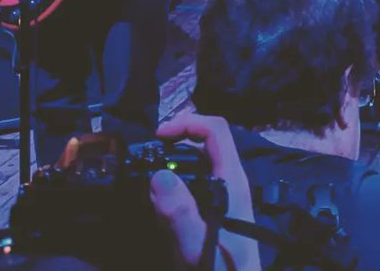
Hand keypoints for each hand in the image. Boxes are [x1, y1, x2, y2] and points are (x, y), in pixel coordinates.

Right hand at [150, 113, 258, 270]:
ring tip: (149, 174)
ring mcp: (226, 193)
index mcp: (231, 179)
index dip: (188, 123)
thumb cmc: (222, 268)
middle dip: (177, 141)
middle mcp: (231, 179)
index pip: (216, 130)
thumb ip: (179, 211)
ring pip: (201, 162)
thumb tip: (159, 175)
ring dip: (176, 161)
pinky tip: (161, 199)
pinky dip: (178, 181)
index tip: (158, 135)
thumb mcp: (195, 244)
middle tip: (148, 154)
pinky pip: (198, 182)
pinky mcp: (218, 207)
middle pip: (207, 142)